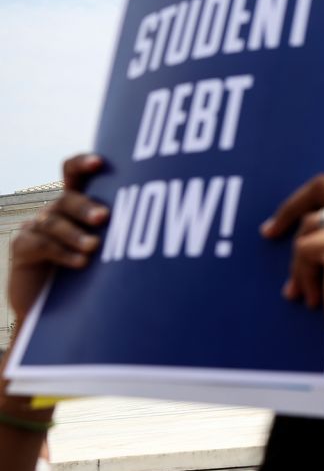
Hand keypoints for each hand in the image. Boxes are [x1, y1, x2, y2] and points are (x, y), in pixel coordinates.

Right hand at [8, 155, 107, 323]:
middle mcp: (57, 210)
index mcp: (79, 203)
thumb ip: (123, 232)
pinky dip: (62, 252)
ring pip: (54, 221)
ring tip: (95, 247)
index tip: (100, 162)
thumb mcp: (112, 250)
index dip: (82, 164)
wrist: (59, 308)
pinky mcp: (23, 247)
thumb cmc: (96, 272)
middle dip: (86, 206)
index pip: (74, 173)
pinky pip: (40, 244)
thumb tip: (154, 225)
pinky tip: (81, 262)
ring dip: (76, 235)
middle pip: (68, 198)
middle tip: (104, 217)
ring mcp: (36, 227)